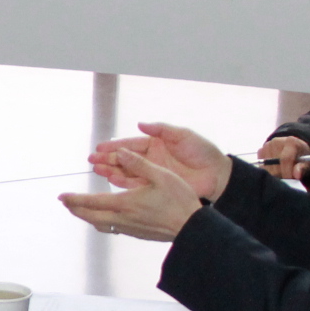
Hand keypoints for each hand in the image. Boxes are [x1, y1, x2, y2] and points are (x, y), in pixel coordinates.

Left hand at [60, 145, 204, 241]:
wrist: (192, 228)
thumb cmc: (180, 200)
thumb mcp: (161, 175)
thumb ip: (138, 164)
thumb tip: (120, 152)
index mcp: (125, 203)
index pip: (91, 202)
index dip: (74, 199)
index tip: (61, 197)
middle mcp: (123, 218)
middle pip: (91, 216)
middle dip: (76, 209)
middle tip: (66, 203)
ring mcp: (130, 229)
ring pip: (100, 225)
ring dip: (88, 217)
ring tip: (81, 210)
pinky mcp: (138, 234)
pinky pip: (112, 229)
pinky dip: (102, 222)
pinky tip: (106, 218)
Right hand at [91, 121, 231, 201]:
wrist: (216, 174)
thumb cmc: (202, 151)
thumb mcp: (182, 135)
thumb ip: (161, 130)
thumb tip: (141, 124)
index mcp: (156, 143)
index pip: (131, 144)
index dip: (115, 146)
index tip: (100, 148)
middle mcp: (151, 158)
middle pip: (125, 159)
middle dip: (108, 159)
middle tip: (93, 161)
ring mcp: (152, 173)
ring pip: (127, 172)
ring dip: (112, 171)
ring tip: (99, 170)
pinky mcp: (157, 186)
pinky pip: (136, 185)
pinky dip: (124, 183)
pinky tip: (112, 180)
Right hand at [255, 135, 309, 178]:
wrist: (293, 148)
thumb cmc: (301, 156)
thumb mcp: (306, 162)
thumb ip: (302, 168)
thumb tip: (297, 174)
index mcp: (291, 142)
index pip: (286, 159)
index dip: (287, 172)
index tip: (290, 179)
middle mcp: (277, 141)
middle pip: (275, 164)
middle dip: (281, 174)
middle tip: (287, 177)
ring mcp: (267, 146)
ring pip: (267, 167)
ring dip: (274, 173)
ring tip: (282, 172)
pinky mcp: (261, 150)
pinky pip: (262, 166)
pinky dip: (268, 171)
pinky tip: (275, 169)